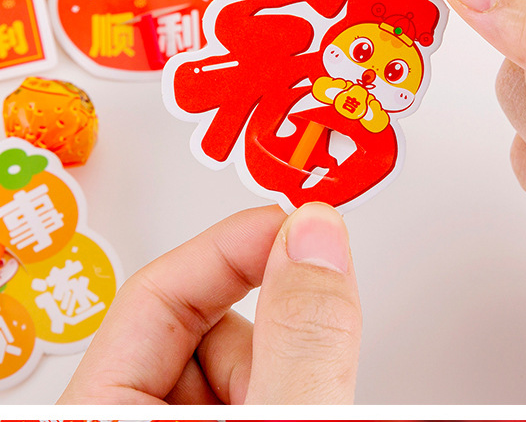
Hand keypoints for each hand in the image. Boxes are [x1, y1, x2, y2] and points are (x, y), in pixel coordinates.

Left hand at [59, 203, 360, 403]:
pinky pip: (260, 387)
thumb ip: (298, 338)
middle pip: (204, 324)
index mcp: (101, 418)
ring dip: (292, 362)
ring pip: (242, 359)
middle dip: (273, 321)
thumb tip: (316, 236)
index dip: (233, 244)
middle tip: (322, 311)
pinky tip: (313, 404)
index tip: (298, 224)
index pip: (155, 292)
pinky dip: (297, 384)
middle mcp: (131, 420)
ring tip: (316, 400)